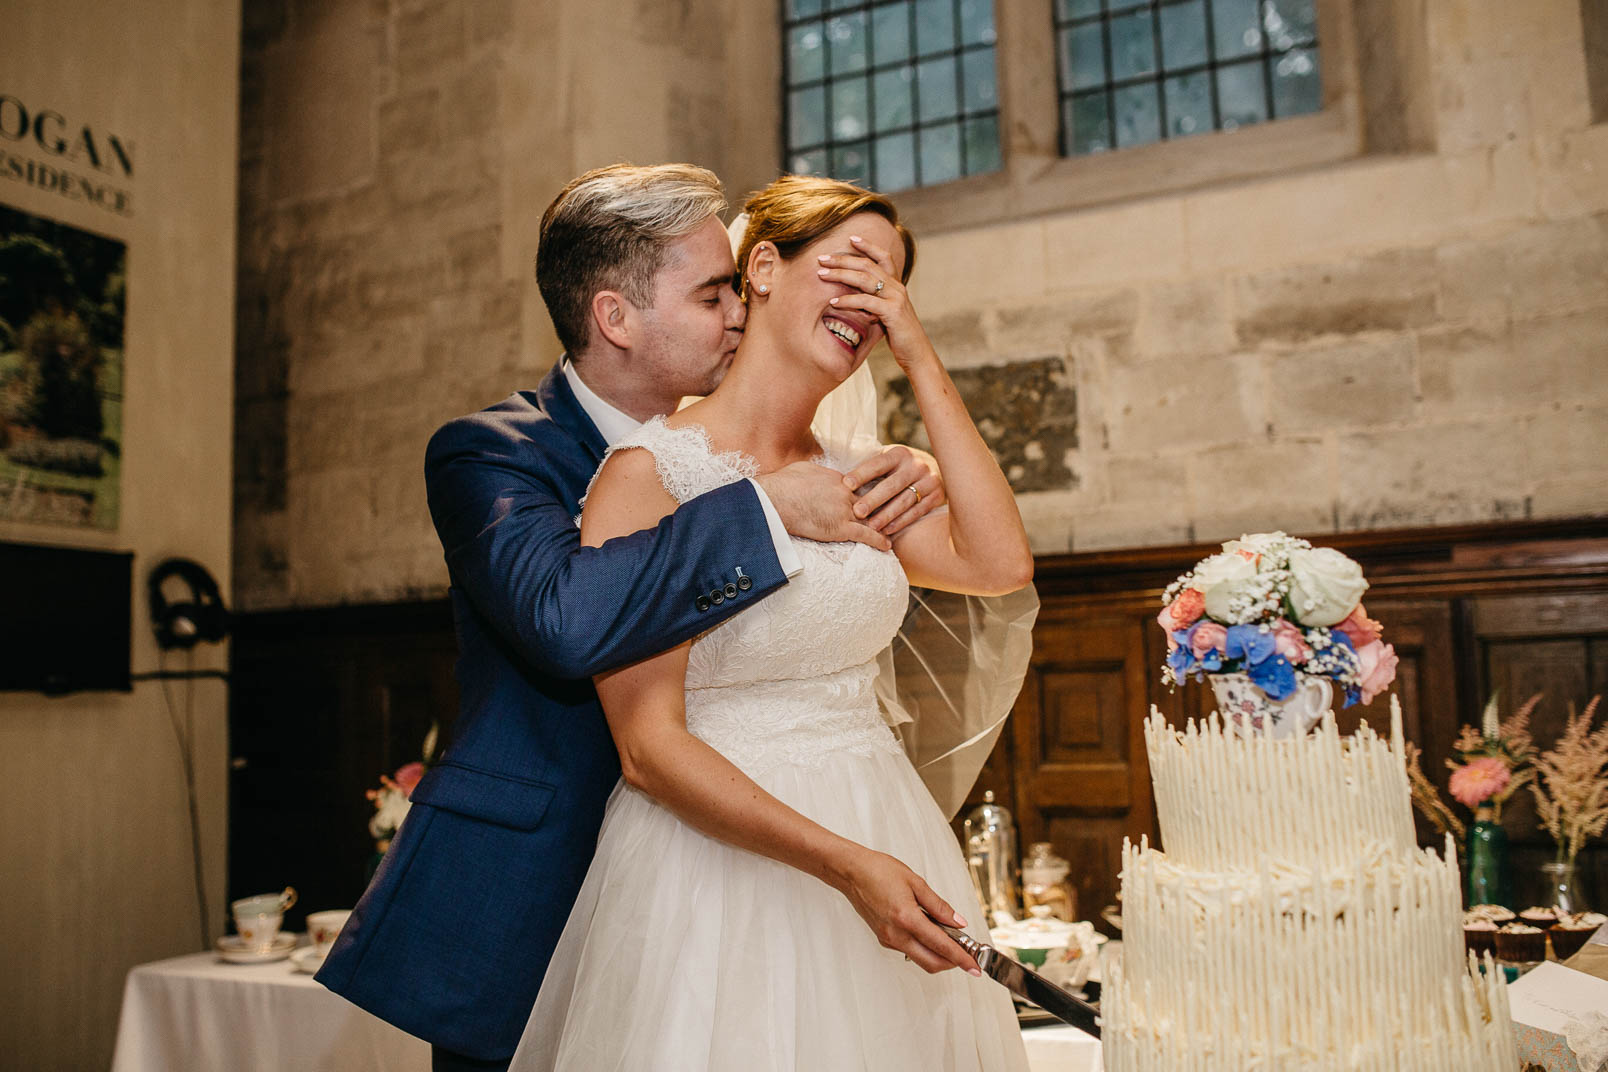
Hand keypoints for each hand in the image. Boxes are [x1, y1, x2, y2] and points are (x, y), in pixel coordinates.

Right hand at [755, 462, 891, 551]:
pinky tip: (887, 546)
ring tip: (897, 529)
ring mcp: (845, 511)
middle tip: (898, 509)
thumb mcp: (804, 469)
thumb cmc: (783, 484)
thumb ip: (818, 474)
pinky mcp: (840, 528)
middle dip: (884, 505)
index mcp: (838, 479)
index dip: (871, 491)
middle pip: (872, 500)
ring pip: (873, 518)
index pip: (861, 485)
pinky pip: (866, 535)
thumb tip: (817, 475)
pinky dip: (878, 540)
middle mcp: (846, 493)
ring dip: (885, 524)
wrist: (775, 498)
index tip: (881, 492)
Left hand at [816, 235, 935, 373]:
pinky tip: (833, 302)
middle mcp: (897, 287)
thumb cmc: (899, 336)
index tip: (851, 238)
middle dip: (843, 259)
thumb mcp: (885, 314)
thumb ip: (873, 302)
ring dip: (840, 275)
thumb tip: (851, 297)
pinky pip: (865, 302)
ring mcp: (895, 298)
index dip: (868, 246)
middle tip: (822, 258)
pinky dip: (848, 300)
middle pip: (867, 265)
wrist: (917, 353)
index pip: (883, 257)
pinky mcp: (892, 312)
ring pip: (864, 279)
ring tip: (821, 274)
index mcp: (896, 285)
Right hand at [833, 848, 979, 974]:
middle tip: (967, 956)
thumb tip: (959, 922)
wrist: (852, 873)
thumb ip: (939, 905)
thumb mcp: (915, 882)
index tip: (975, 966)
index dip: (961, 958)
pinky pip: (909, 950)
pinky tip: (931, 934)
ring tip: (952, 941)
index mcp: (907, 918)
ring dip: (939, 956)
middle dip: (952, 963)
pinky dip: (924, 948)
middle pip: (931, 963)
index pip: (941, 946)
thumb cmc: (879, 871)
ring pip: (920, 959)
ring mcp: (888, 939)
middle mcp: (896, 934)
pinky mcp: (883, 938)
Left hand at [843, 445, 945, 536]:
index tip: (846, 484)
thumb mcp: (888, 459)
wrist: (937, 468)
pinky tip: (887, 530)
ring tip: (871, 526)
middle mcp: (916, 465)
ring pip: (905, 500)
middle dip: (874, 499)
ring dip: (887, 515)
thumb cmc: (900, 467)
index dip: (862, 473)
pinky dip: (901, 522)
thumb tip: (840, 479)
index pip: (878, 464)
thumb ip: (871, 466)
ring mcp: (929, 481)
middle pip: (892, 485)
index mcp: (900, 453)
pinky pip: (917, 511)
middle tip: (857, 511)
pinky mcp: (936, 496)